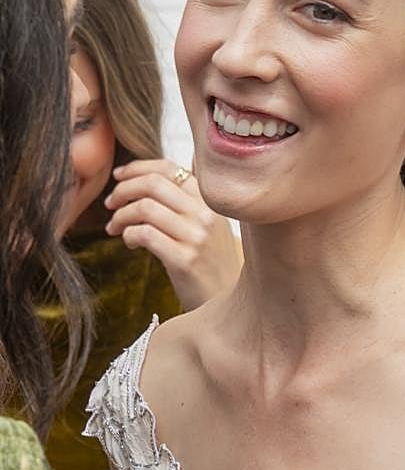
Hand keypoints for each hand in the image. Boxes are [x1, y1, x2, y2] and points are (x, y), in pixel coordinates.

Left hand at [104, 159, 241, 309]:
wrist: (227, 301)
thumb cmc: (212, 264)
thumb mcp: (210, 226)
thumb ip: (188, 201)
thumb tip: (151, 177)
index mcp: (210, 201)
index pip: (170, 169)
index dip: (138, 168)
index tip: (119, 176)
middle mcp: (205, 214)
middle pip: (153, 184)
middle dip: (123, 190)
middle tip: (110, 203)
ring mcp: (197, 237)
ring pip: (145, 208)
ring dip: (121, 215)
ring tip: (115, 227)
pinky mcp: (184, 259)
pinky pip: (144, 234)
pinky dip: (129, 234)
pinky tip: (129, 242)